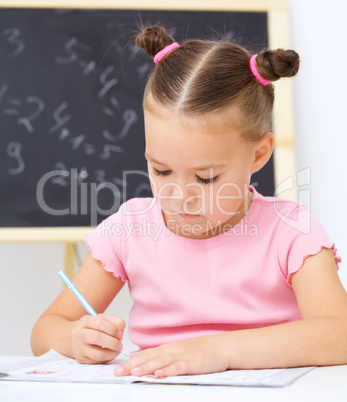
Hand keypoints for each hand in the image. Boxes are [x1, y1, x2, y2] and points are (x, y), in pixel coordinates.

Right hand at [69, 313, 124, 363]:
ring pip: (97, 354)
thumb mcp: (102, 319)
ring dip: (111, 353)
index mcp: (85, 321)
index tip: (120, 333)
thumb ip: (115, 322)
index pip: (99, 322)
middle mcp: (79, 334)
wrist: (75, 338)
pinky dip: (108, 358)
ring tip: (117, 350)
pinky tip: (111, 353)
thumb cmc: (92, 328)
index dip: (112, 328)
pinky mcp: (81, 359)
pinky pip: (97, 362)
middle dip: (113, 342)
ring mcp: (79, 348)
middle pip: (97, 337)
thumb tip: (121, 333)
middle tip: (120, 344)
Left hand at [114, 334, 228, 377]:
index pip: (145, 355)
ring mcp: (182, 356)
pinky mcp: (192, 363)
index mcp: (167, 349)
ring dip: (146, 367)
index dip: (130, 362)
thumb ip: (164, 358)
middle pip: (149, 358)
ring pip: (160, 362)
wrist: (221, 347)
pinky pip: (178, 367)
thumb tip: (147, 364)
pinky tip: (160, 375)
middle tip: (118, 373)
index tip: (117, 369)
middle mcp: (171, 350)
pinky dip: (168, 371)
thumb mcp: (179, 352)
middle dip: (132, 365)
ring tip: (133, 373)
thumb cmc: (200, 352)